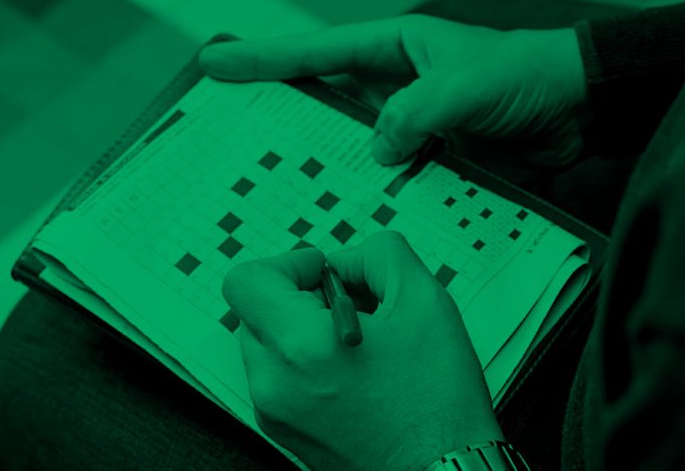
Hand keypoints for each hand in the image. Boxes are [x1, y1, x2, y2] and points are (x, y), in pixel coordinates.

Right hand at [199, 16, 587, 173]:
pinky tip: (344, 208)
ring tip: (275, 181)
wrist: (578, 108)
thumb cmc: (528, 76)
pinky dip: (367, 189)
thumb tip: (377, 151)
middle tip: (231, 129)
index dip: (265, 60)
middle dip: (278, 110)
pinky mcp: (430, 157)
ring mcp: (411, 124)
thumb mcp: (468, 85)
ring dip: (321, 161)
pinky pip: (386, 173)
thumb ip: (417, 112)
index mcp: (396, 49)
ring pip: (350, 144)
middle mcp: (395, 86)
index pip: (318, 52)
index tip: (217, 64)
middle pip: (321, 98)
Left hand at [222, 232, 501, 470]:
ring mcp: (274, 411)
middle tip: (348, 304)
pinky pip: (276, 374)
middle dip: (298, 294)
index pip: (246, 280)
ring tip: (353, 339)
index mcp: (301, 346)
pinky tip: (348, 367)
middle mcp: (274, 383)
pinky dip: (302, 358)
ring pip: (265, 341)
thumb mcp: (423, 301)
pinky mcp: (283, 430)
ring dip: (300, 326)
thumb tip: (344, 261)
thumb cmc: (438, 403)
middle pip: (254, 309)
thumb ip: (377, 254)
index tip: (323, 272)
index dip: (287, 264)